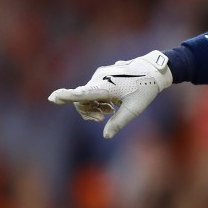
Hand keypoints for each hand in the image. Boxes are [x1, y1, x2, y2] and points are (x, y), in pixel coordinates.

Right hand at [48, 50, 172, 138]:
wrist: (153, 70)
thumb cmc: (145, 89)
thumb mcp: (134, 108)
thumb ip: (119, 122)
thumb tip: (106, 136)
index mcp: (107, 86)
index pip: (83, 93)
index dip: (67, 96)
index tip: (53, 97)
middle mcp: (100, 78)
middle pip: (82, 99)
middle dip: (88, 111)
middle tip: (102, 119)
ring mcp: (101, 75)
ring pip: (87, 94)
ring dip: (94, 106)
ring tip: (110, 112)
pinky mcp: (103, 74)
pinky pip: (93, 90)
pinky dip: (98, 100)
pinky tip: (110, 105)